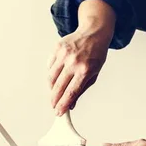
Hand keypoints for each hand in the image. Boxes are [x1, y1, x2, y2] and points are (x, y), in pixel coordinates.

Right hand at [48, 0, 114, 114]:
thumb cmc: (96, 55)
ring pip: (51, 77)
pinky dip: (52, 74)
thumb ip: (81, 89)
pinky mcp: (57, 48)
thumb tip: (71, 104)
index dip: (63, 104)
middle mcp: (73, 62)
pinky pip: (50, 66)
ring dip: (51, 88)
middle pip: (59, 87)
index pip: (71, 92)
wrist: (94, 33)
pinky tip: (57, 76)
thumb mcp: (94, 74)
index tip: (59, 112)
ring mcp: (64, 54)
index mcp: (85, 70)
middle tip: (53, 106)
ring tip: (55, 92)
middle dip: (54, 100)